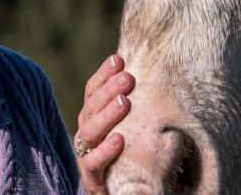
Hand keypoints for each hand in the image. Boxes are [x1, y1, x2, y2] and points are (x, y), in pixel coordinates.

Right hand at [75, 54, 132, 193]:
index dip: (103, 74)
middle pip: (91, 106)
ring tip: (124, 102)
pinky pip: (93, 162)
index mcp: (93, 116)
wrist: (121, 189)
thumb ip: (134, 103)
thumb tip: (154, 71)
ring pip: (90, 131)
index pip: (93, 90)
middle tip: (128, 78)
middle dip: (108, 90)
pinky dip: (105, 150)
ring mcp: (86, 153)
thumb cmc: (129, 152)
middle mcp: (87, 131)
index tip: (118, 59)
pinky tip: (119, 139)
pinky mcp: (91, 177)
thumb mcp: (132, 124)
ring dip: (107, 115)